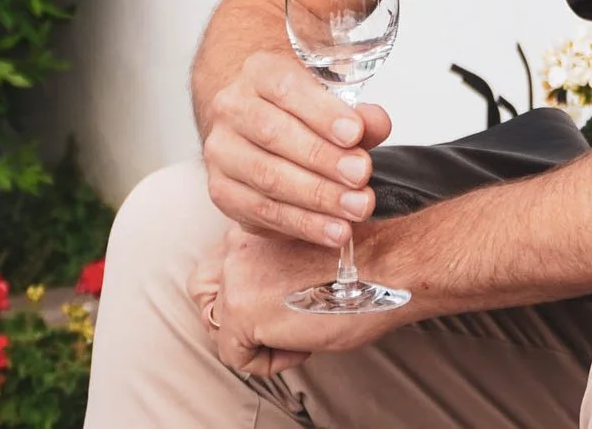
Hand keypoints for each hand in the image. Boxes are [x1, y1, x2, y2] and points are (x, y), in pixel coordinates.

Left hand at [191, 223, 409, 374]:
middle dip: (234, 319)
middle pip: (205, 296)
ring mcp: (235, 278)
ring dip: (255, 340)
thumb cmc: (363, 265)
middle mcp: (236, 248)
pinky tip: (303, 345)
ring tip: (298, 332)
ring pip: (219, 328)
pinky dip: (269, 362)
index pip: (217, 268)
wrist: (386, 268)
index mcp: (252, 228)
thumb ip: (272, 266)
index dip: (242, 295)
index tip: (278, 305)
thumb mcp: (304, 252)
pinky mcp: (240, 311)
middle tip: (277, 327)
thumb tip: (263, 299)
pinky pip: (236, 356)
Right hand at [201, 49, 392, 246]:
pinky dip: (303, 224)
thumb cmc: (300, 114)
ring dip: (317, 197)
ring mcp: (221, 151)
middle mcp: (232, 107)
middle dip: (324, 159)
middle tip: (361, 176)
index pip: (287, 88)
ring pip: (267, 176)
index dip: (322, 113)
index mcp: (259, 72)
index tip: (355, 134)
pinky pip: (262, 211)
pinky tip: (333, 230)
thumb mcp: (331, 103)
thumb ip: (358, 115)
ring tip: (355, 208)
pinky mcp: (221, 190)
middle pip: (274, 134)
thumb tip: (376, 123)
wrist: (256, 128)